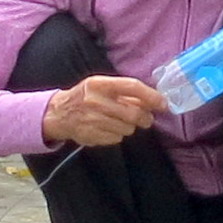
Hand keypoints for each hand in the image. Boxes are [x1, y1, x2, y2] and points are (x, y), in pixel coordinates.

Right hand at [40, 75, 163, 149]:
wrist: (59, 114)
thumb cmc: (85, 96)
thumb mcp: (101, 86)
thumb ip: (124, 91)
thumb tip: (152, 100)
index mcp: (100, 84)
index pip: (132, 87)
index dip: (151, 96)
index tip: (163, 104)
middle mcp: (96, 101)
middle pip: (133, 113)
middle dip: (145, 118)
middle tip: (147, 119)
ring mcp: (93, 120)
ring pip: (127, 128)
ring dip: (130, 126)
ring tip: (120, 121)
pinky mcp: (92, 135)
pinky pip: (116, 138)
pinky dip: (118, 134)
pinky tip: (108, 128)